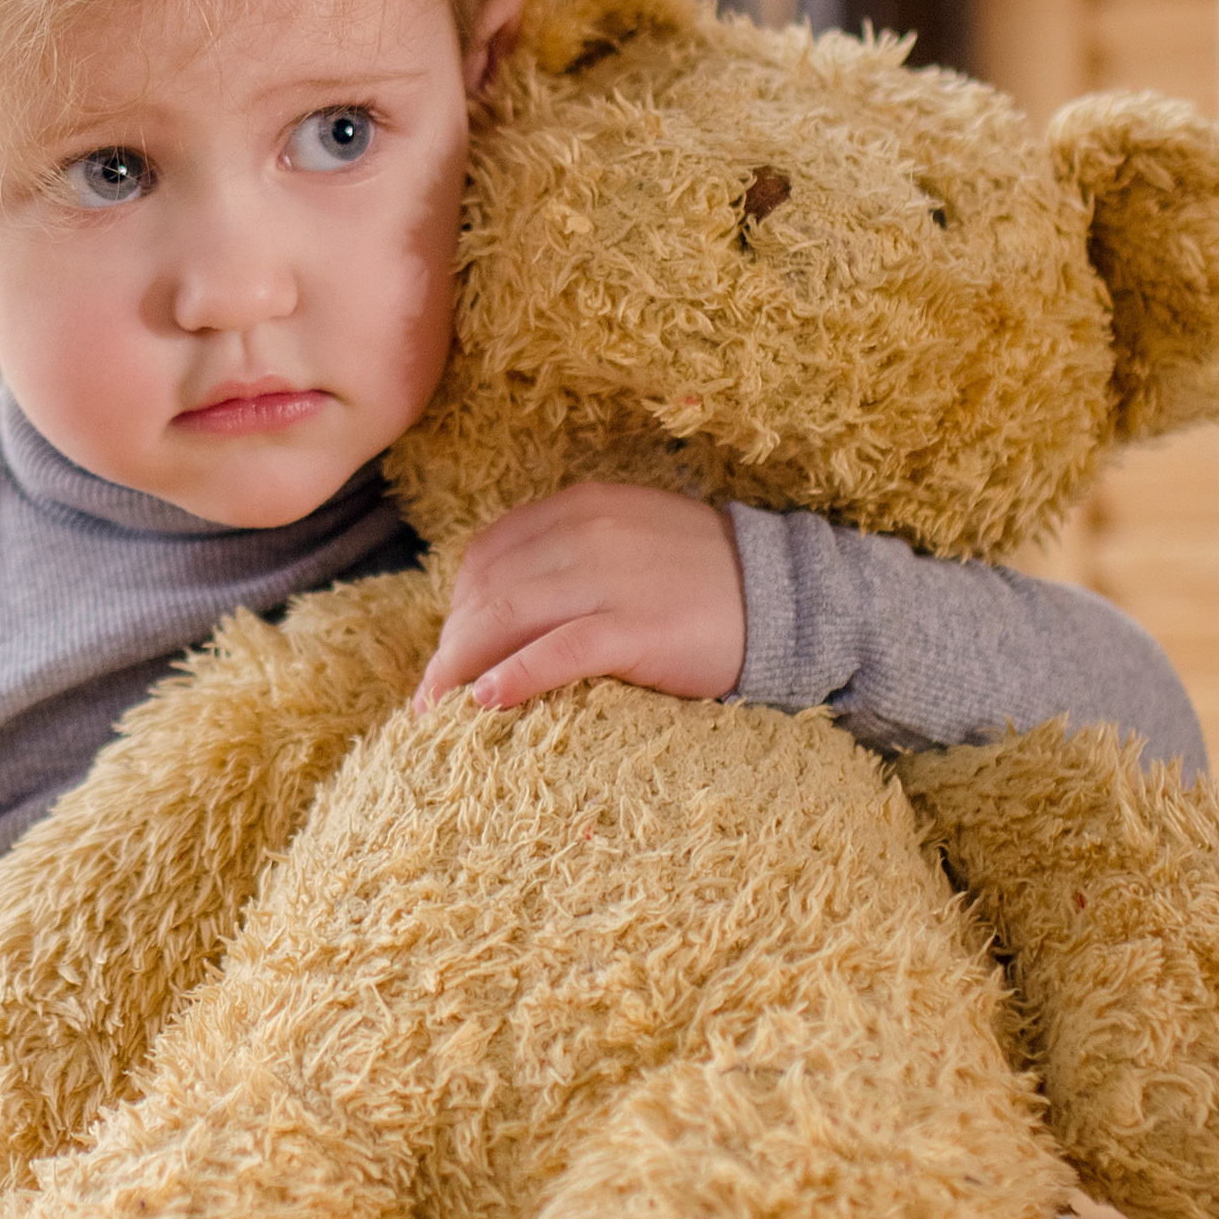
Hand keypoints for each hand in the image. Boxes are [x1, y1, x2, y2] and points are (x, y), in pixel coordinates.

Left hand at [414, 483, 746, 714]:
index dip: (454, 608)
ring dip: (462, 668)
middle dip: (449, 647)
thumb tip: (509, 597)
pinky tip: (486, 701)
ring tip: (440, 711)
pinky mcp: (637, 626)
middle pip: (486, 591)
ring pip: (507, 619)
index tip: (445, 653)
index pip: (487, 555)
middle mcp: (588, 532)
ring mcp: (612, 578)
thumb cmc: (706, 582)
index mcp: (582, 507)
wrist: (789, 599)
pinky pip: (557, 651)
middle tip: (429, 699)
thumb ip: (574, 552)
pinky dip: (514, 675)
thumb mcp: (632, 540)